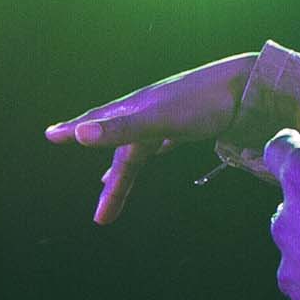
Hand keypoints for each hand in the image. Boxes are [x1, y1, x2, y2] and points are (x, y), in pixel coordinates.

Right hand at [45, 53, 257, 223]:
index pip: (98, 125)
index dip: (74, 132)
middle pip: (121, 148)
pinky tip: (157, 151)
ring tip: (112, 182)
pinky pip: (164, 139)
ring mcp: (169, 116)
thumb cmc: (206, 102)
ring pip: (141, 146)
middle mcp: (148, 112)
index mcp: (136, 111)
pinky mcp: (191, 121)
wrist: (249, 85)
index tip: (50, 135)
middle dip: (112, 181)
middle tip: (101, 214)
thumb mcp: (159, 120)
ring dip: (127, 166)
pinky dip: (154, 150)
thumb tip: (81, 134)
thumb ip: (121, 129)